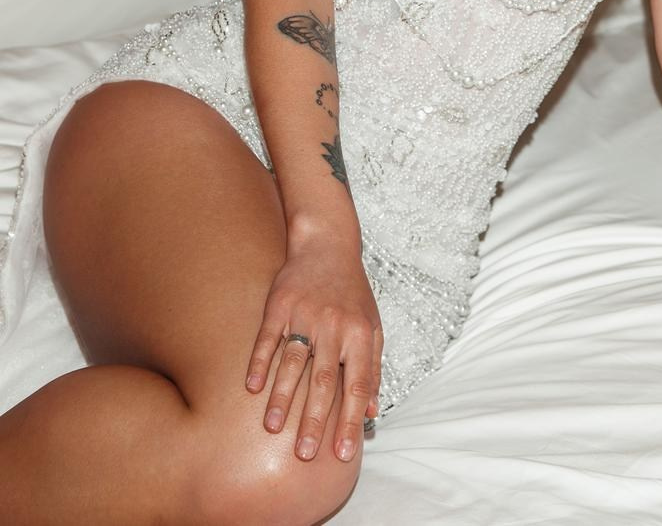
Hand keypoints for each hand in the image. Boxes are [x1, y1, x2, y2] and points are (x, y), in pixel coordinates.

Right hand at [245, 233, 382, 462]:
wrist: (328, 244)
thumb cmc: (353, 293)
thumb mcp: (372, 327)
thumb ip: (372, 369)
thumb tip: (372, 413)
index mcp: (360, 334)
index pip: (357, 386)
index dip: (349, 421)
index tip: (342, 455)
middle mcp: (335, 326)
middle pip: (324, 380)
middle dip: (314, 420)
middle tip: (304, 454)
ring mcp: (305, 314)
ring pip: (293, 362)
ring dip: (282, 397)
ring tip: (272, 428)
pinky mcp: (279, 305)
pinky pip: (268, 338)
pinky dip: (258, 362)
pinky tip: (250, 387)